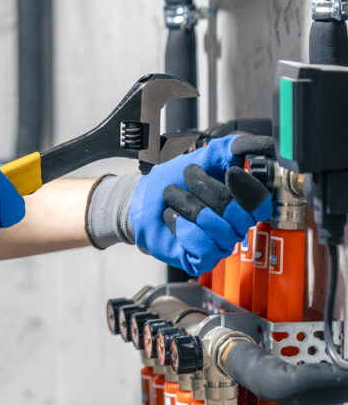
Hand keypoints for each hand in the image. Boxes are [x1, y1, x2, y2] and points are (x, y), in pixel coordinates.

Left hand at [128, 134, 273, 275]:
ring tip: (175, 198)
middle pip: (240, 216)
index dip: (249, 190)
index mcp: (240, 203)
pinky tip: (174, 218)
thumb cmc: (172, 180)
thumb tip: (261, 145)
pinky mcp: (202, 259)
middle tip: (189, 178)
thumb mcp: (202, 157)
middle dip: (207, 191)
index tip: (231, 173)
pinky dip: (184, 228)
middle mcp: (234, 226)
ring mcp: (219, 244)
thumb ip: (231, 150)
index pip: (262, 205)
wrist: (143, 199)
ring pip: (220, 231)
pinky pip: (205, 247)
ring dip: (190, 207)